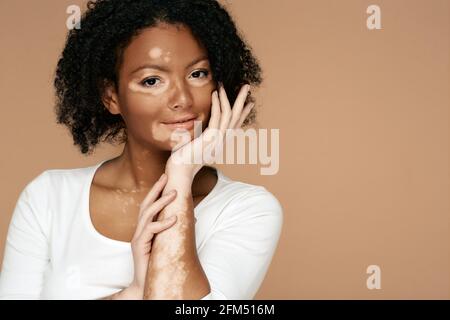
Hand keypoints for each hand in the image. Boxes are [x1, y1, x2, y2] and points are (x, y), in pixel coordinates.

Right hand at [128, 173, 177, 297]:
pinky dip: (162, 223)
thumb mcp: (166, 242)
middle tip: (166, 177)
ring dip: (161, 202)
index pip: (149, 205)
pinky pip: (150, 230)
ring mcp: (138, 237)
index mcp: (145, 227)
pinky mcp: (139, 246)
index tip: (165, 178)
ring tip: (174, 194)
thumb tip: (191, 218)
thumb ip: (173, 230)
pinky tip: (174, 219)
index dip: (156, 191)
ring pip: (147, 214)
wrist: (146, 282)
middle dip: (156, 189)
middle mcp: (139, 230)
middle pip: (145, 204)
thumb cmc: (157, 262)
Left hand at [165, 83, 254, 190]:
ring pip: (230, 114)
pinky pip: (217, 117)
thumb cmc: (182, 161)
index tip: (249, 103)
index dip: (242, 113)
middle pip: (236, 117)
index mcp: (219, 143)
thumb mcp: (188, 146)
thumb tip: (183, 131)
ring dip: (230, 97)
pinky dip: (217, 103)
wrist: (180, 172)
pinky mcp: (211, 137)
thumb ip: (188, 138)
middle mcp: (222, 141)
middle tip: (247, 86)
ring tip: (230, 84)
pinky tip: (216, 93)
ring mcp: (218, 139)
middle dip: (242, 101)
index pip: (234, 125)